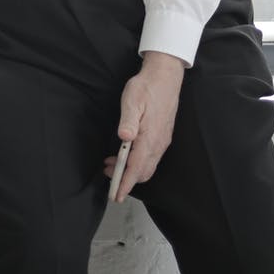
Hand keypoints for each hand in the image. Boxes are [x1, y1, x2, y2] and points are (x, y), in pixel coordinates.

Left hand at [108, 52, 183, 200]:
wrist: (165, 78)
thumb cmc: (147, 88)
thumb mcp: (132, 100)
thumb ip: (128, 120)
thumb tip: (124, 138)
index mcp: (149, 137)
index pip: (136, 168)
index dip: (125, 183)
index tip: (116, 195)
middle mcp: (158, 143)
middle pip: (142, 172)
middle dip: (125, 180)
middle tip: (108, 177)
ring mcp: (161, 141)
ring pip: (147, 166)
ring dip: (130, 171)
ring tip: (111, 166)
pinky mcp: (162, 137)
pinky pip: (150, 158)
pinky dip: (137, 162)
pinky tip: (125, 154)